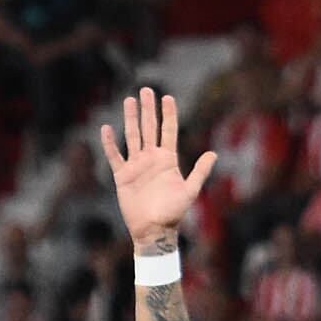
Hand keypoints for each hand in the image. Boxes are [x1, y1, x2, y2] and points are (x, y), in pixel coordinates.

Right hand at [94, 86, 213, 250]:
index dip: (168, 114)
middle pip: (149, 128)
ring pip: (132, 136)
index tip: (167, 97)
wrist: (153, 230)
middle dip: (148, 109)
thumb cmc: (173, 213)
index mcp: (168, 160)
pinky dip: (110, 143)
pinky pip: (115, 156)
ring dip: (130, 119)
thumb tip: (214, 154)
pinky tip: (106, 129)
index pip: (168, 131)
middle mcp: (152, 159)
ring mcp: (136, 165)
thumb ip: (200, 172)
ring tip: (129, 100)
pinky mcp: (122, 176)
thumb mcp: (190, 191)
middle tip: (146, 90)